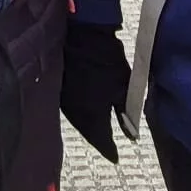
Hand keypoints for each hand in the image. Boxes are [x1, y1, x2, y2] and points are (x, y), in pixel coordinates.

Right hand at [60, 23, 129, 162]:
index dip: (109, 149)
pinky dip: (80, 112)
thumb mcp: (123, 86)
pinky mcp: (59, 86)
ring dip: (87, 126)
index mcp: (91, 117)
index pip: (101, 141)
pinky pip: (71, 107)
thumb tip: (131, 135)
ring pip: (77, 121)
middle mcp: (75, 114)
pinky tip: (85, 110)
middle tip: (106, 143)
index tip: (115, 157)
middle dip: (97, 139)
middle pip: (87, 133)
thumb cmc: (106, 60)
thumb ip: (125, 113)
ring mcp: (64, 100)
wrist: (81, 33)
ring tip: (96, 128)